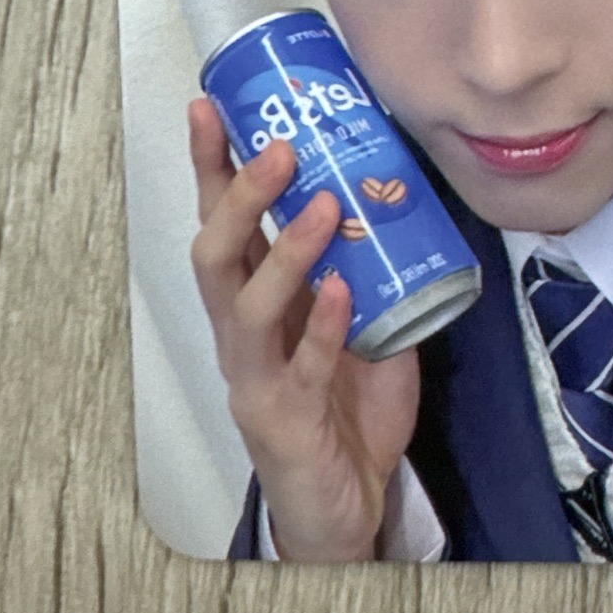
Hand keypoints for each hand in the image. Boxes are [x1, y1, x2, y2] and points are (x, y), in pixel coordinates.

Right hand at [188, 100, 420, 561]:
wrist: (344, 507)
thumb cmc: (344, 410)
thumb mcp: (361, 322)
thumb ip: (370, 268)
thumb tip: (403, 197)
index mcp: (252, 302)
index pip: (219, 221)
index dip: (209, 165)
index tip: (209, 105)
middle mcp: (241, 333)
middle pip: (214, 252)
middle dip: (240, 196)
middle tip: (280, 148)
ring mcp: (256, 376)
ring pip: (246, 305)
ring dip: (284, 251)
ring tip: (326, 208)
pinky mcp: (285, 418)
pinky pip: (299, 366)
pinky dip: (320, 326)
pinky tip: (342, 292)